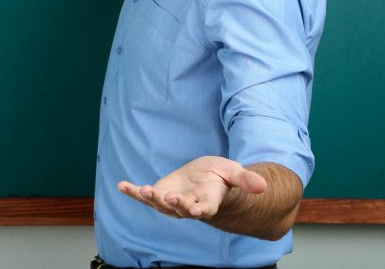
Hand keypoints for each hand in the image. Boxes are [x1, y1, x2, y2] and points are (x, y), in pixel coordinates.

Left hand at [117, 156, 267, 219]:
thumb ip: (246, 180)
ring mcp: (172, 202)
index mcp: (209, 202)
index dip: (199, 209)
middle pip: (180, 209)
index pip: (204, 209)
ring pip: (160, 205)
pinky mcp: (160, 194)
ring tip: (141, 190)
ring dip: (150, 199)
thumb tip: (263, 185)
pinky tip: (121, 186)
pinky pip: (144, 196)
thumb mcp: (234, 173)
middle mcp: (189, 206)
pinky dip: (132, 191)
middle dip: (174, 204)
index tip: (196, 210)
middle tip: (168, 197)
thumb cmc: (222, 177)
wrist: (206, 180)